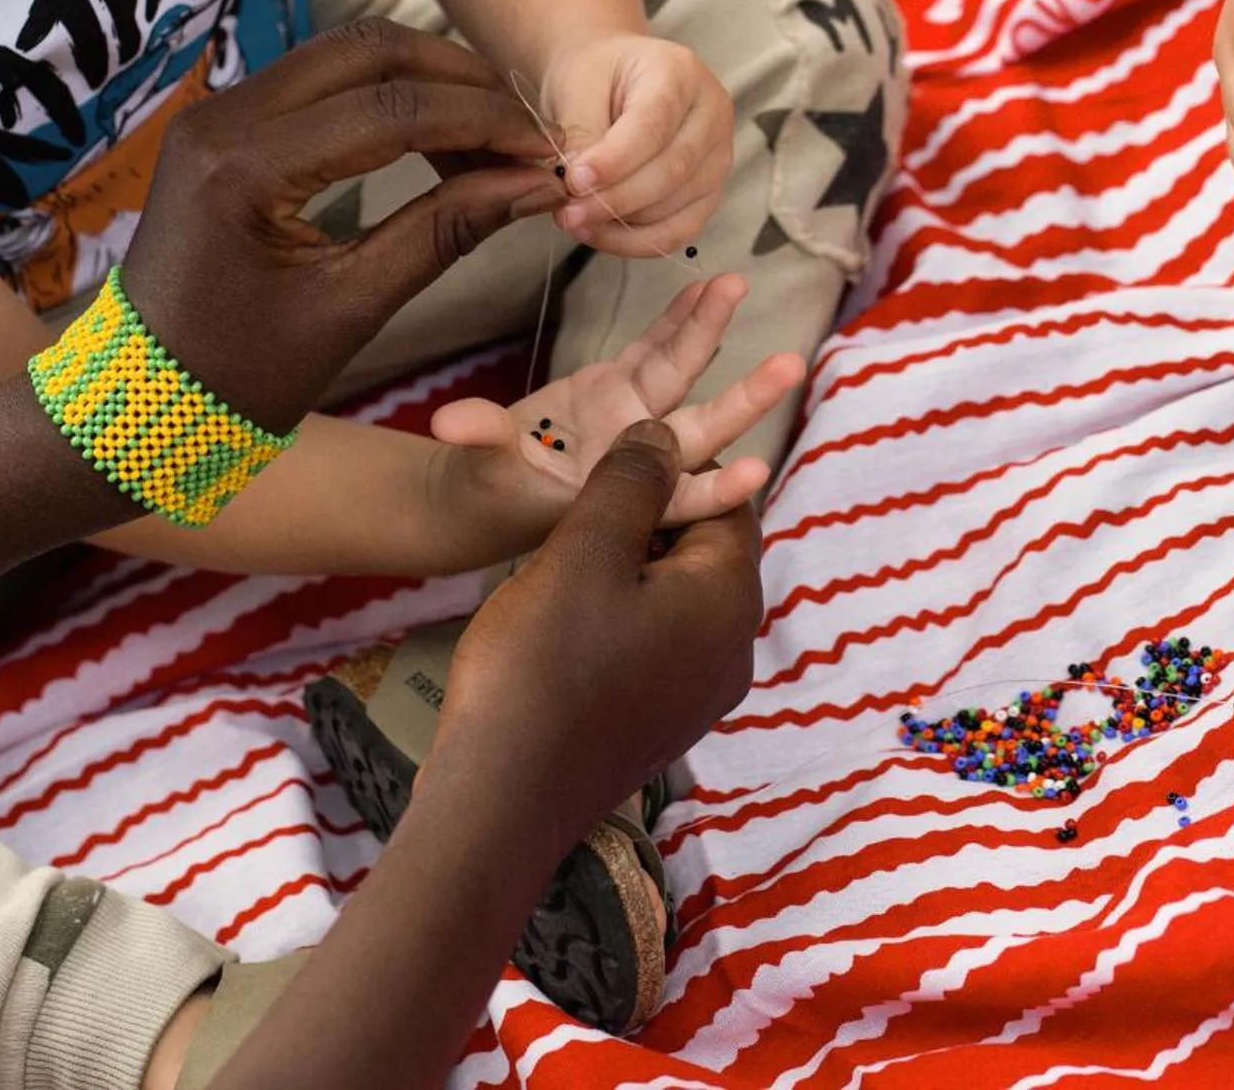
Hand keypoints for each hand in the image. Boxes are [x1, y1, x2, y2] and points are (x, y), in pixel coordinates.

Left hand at [121, 20, 564, 432]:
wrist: (136, 398)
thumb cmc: (239, 376)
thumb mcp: (350, 310)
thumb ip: (443, 234)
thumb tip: (535, 186)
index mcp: (246, 167)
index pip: (392, 110)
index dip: (483, 121)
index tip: (547, 149)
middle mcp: (224, 117)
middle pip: (370, 52)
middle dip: (461, 82)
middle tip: (527, 130)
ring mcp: (219, 113)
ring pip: (347, 56)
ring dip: (428, 84)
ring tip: (491, 141)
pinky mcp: (225, 125)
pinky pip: (321, 84)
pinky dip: (387, 100)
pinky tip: (437, 144)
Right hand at [429, 274, 801, 548]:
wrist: (486, 490)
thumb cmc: (489, 497)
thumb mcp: (483, 474)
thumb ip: (479, 442)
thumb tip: (450, 421)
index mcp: (617, 497)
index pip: (674, 498)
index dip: (714, 488)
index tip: (756, 471)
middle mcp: (638, 458)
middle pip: (700, 431)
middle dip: (745, 399)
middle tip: (791, 367)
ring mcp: (632, 418)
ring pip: (681, 377)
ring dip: (708, 332)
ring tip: (735, 284)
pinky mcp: (619, 387)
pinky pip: (655, 350)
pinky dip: (677, 321)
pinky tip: (703, 288)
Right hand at [437, 421, 763, 851]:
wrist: (502, 798)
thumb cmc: (542, 665)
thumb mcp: (583, 550)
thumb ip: (631, 483)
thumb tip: (665, 434)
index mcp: (728, 601)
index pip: (730, 502)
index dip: (676, 468)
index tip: (614, 457)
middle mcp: (731, 652)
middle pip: (704, 552)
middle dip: (649, 519)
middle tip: (580, 505)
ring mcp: (698, 696)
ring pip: (675, 599)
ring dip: (629, 568)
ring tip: (564, 556)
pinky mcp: (659, 723)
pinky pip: (654, 644)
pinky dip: (619, 616)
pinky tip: (562, 618)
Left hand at [539, 34, 734, 254]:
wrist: (609, 79)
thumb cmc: (595, 76)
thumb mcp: (577, 87)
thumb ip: (581, 133)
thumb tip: (580, 187)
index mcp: (680, 73)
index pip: (653, 126)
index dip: (613, 161)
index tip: (573, 182)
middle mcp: (712, 115)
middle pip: (671, 172)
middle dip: (614, 200)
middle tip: (567, 213)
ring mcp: (717, 156)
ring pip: (675, 207)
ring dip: (621, 225)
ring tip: (573, 220)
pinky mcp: (708, 192)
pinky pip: (679, 230)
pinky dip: (636, 242)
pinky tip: (598, 234)